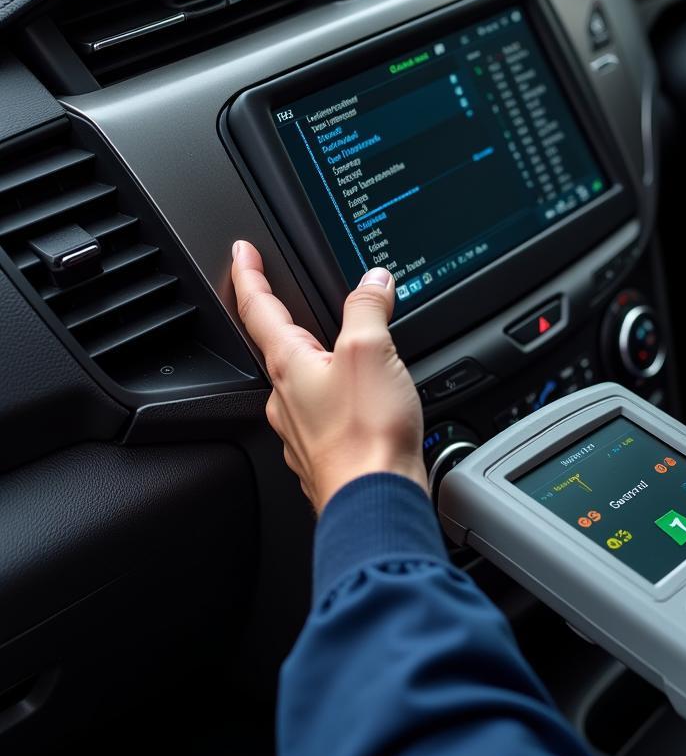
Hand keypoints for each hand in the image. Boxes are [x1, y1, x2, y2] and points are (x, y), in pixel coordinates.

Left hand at [230, 240, 427, 511]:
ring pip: (302, 384)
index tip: (241, 252)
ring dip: (316, 361)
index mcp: (290, 365)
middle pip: (277, 347)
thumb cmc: (366, 435)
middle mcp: (287, 398)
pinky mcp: (324, 455)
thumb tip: (372, 281)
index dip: (249, 274)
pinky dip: (339, 398)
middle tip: (294, 300)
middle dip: (285, 320)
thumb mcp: (370, 352)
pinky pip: (325, 415)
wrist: (374, 502)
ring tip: (343, 349)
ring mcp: (302, 430)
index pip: (258, 308)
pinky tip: (361, 401)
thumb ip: (367, 309)